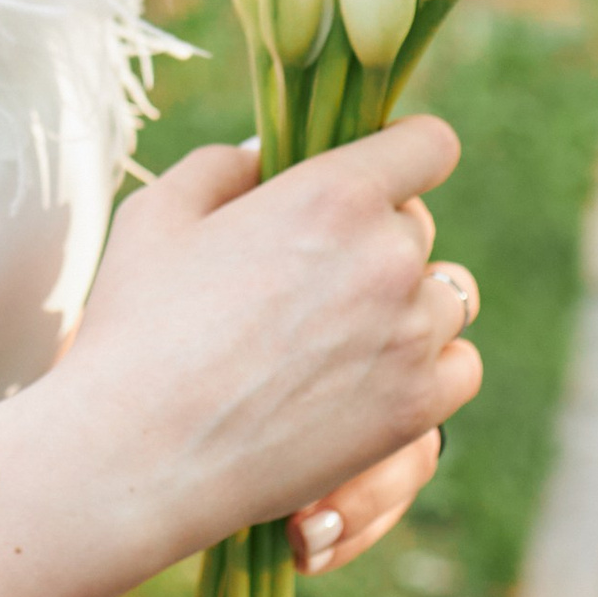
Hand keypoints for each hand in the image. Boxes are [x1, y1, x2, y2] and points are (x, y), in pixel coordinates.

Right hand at [75, 121, 480, 550]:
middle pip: (419, 224)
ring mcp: (410, 337)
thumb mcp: (157, 213)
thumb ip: (223, 166)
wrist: (139, 451)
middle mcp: (388, 257)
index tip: (376, 174)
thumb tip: (265, 159)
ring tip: (340, 329)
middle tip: (314, 269)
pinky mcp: (416, 408)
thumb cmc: (136, 326)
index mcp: (332, 195)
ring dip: (405, 302)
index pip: (428, 145)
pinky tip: (376, 373)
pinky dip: (430, 366)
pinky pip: (461, 367)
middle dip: (375, 235)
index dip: (403, 153)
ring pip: (447, 295)